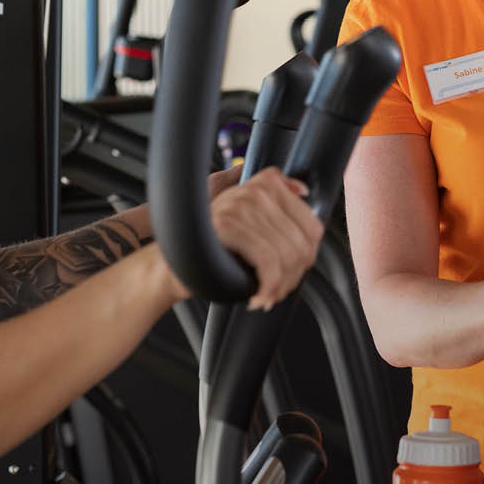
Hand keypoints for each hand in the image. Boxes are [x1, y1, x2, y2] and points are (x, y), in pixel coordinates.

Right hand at [209, 167, 324, 310]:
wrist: (171, 265)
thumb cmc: (214, 250)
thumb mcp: (248, 224)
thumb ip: (276, 206)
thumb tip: (303, 191)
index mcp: (263, 185)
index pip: (312, 224)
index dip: (307, 256)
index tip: (291, 273)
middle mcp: (253, 190)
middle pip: (302, 242)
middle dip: (293, 276)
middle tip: (276, 291)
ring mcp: (238, 205)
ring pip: (287, 254)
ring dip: (280, 286)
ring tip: (266, 296)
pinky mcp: (227, 225)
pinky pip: (268, 261)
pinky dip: (268, 286)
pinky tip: (258, 298)